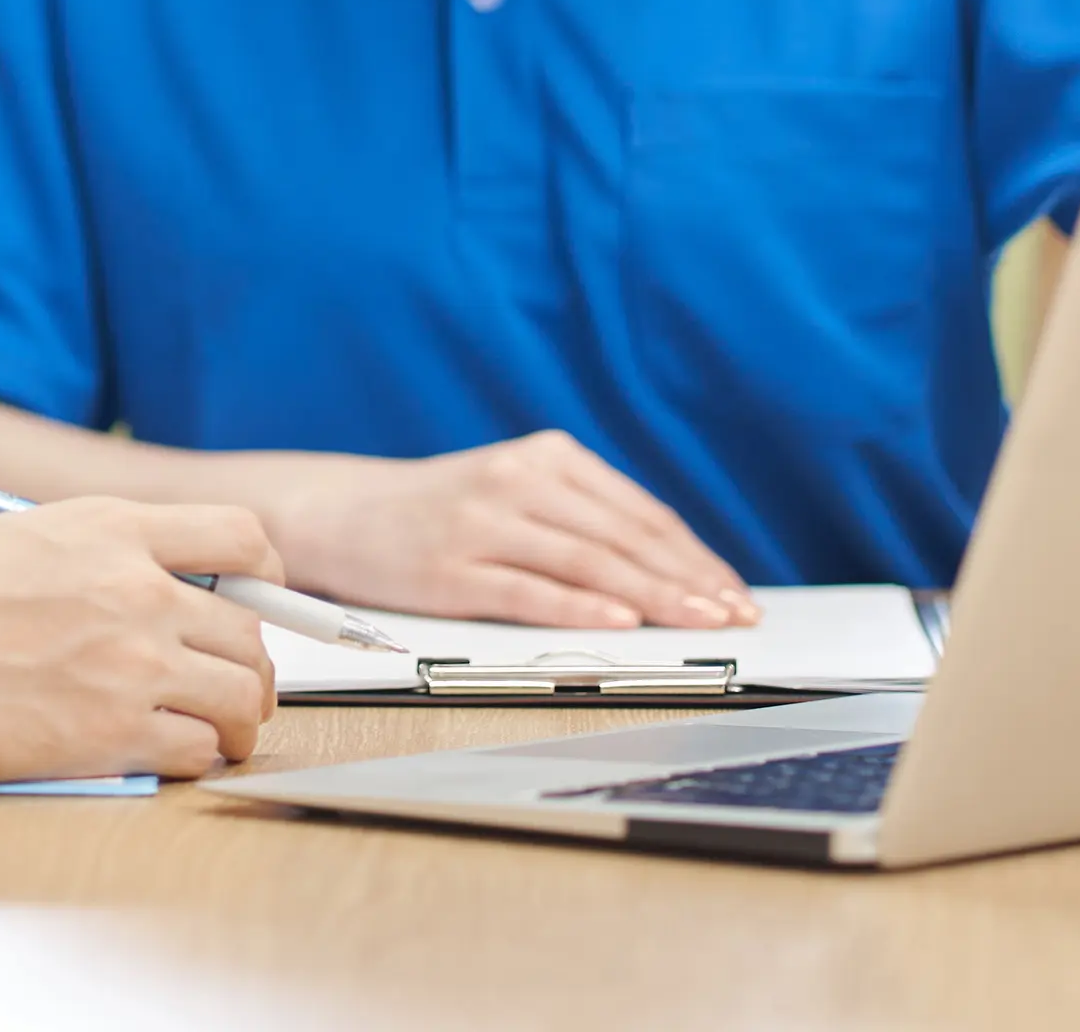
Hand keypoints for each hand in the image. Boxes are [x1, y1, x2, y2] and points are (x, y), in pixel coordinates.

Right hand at [0, 498, 279, 780]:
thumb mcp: (21, 540)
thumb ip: (93, 557)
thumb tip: (145, 590)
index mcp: (109, 528)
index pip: (241, 538)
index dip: (264, 578)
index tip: (254, 602)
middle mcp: (134, 587)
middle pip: (252, 632)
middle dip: (250, 667)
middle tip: (228, 689)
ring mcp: (127, 662)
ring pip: (241, 698)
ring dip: (235, 722)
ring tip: (212, 734)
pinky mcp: (107, 734)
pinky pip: (196, 751)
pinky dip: (192, 760)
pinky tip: (163, 757)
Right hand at [259, 432, 756, 629]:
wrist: (343, 514)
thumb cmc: (443, 512)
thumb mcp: (516, 492)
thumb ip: (583, 518)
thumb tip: (673, 573)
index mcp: (547, 456)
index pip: (640, 513)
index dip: (695, 556)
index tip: (736, 592)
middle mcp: (520, 480)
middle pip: (624, 538)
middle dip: (688, 581)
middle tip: (736, 616)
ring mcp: (485, 523)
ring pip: (588, 561)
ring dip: (653, 596)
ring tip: (700, 622)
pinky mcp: (454, 567)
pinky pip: (530, 590)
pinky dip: (581, 606)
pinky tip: (622, 621)